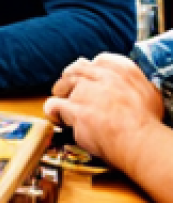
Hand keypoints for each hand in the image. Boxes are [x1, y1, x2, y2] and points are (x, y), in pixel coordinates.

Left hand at [45, 53, 163, 174]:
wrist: (139, 142)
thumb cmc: (146, 122)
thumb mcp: (148, 93)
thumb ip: (131, 82)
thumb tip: (120, 78)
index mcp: (123, 70)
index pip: (99, 60)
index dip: (90, 69)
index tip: (87, 76)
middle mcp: (102, 76)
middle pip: (76, 70)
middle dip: (70, 78)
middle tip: (68, 88)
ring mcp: (86, 91)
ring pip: (63, 86)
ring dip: (61, 93)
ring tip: (63, 103)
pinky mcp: (75, 108)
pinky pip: (55, 105)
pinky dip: (53, 110)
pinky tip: (55, 115)